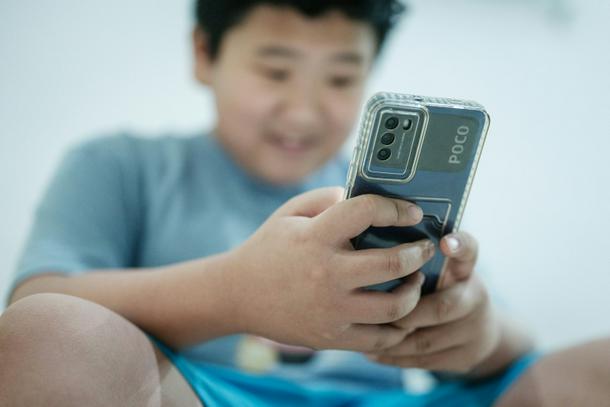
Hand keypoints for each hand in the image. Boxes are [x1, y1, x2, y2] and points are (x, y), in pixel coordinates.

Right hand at [227, 187, 433, 352]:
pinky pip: (378, 339)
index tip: (411, 212)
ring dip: (414, 292)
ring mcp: (330, 309)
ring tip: (414, 281)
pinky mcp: (330, 336)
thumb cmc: (267, 249)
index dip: (396, 208)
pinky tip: (399, 313)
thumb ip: (326, 198)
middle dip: (419, 253)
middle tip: (425, 248)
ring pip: (394, 307)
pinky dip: (397, 328)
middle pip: (392, 264)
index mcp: (315, 237)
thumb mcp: (289, 213)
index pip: (366, 212)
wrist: (236, 295)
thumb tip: (365, 198)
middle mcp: (326, 274)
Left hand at [366, 232, 502, 373]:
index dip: (460, 246)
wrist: (478, 329)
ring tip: (360, 331)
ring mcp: (473, 332)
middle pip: (443, 307)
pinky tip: (369, 351)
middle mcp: (475, 298)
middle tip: (374, 308)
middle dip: (404, 311)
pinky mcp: (464, 358)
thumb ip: (414, 252)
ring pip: (426, 341)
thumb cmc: (441, 287)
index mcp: (465, 269)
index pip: (469, 251)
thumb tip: (370, 228)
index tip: (445, 242)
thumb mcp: (438, 265)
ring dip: (391, 338)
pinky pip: (423, 361)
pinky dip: (393, 356)